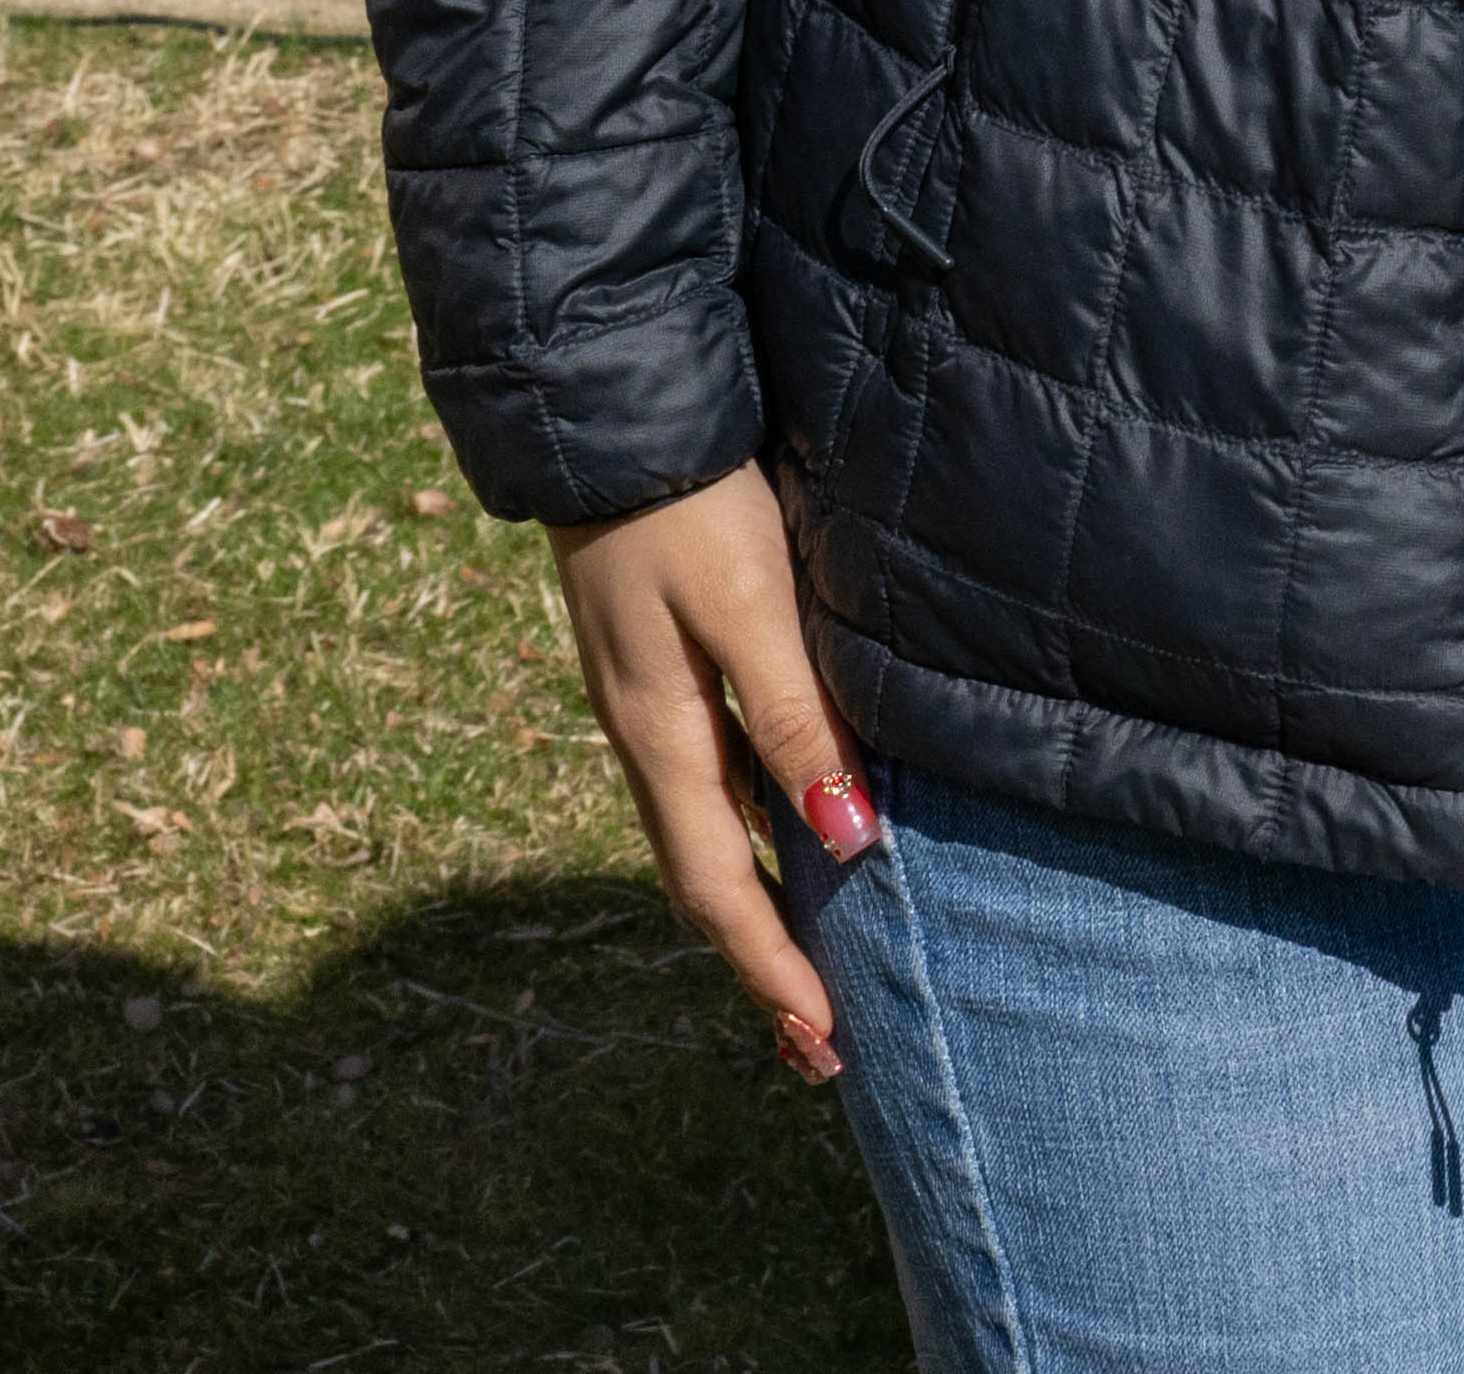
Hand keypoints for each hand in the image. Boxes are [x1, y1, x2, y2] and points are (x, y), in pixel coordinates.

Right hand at [547, 463, 874, 1080]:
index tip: (823, 1037)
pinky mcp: (664, 670)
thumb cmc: (693, 506)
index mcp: (660, 738)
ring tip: (811, 966)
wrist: (615, 420)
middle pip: (705, 881)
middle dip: (761, 963)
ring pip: (705, 837)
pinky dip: (750, 837)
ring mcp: (649, 706)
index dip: (771, 966)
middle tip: (820, 1042)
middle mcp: (646, 738)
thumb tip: (849, 841)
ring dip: (754, 908)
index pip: (718, 888)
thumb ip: (799, 722)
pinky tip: (792, 841)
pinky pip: (711, 784)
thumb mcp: (753, 610)